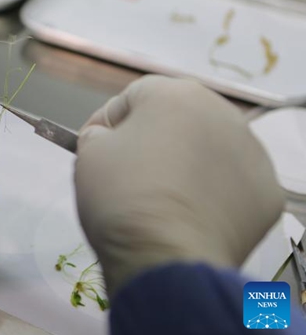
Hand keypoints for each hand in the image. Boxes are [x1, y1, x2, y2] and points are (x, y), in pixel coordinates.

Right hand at [74, 76, 283, 295]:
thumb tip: (108, 138)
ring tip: (159, 197)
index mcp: (174, 94)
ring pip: (208, 149)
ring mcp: (251, 152)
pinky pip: (230, 183)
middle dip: (152, 139)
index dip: (107, 123)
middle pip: (177, 118)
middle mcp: (221, 113)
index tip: (95, 147)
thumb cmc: (122, 198)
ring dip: (185, 163)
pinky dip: (211, 194)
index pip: (132, 97)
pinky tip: (188, 214)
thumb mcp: (88, 154)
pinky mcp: (265, 191)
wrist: (166, 259)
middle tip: (127, 172)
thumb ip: (98, 134)